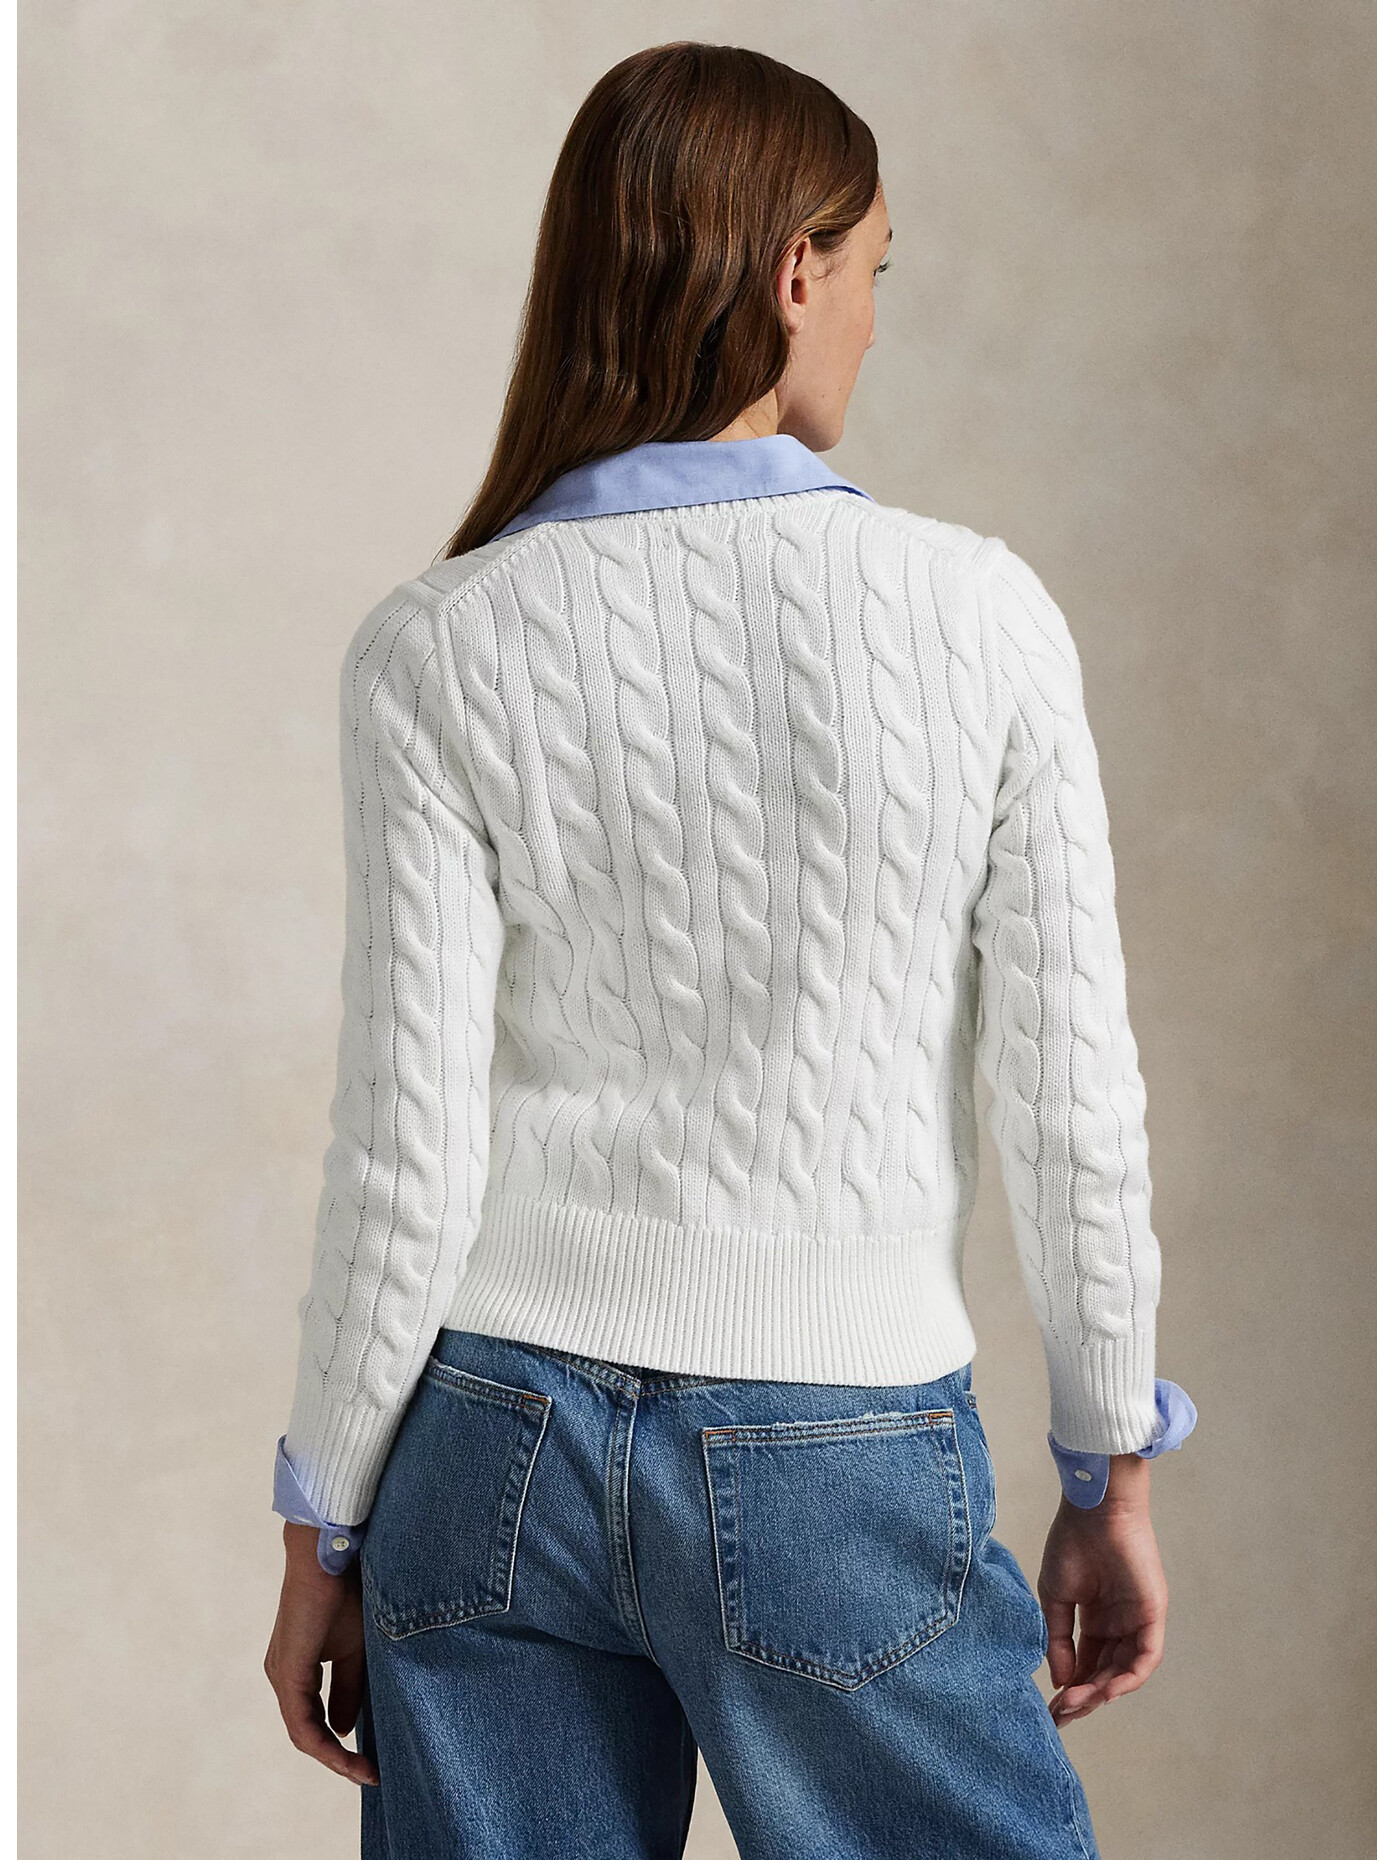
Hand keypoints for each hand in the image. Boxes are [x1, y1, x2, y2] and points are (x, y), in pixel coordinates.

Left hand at [264, 1522, 378, 1785]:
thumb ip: (348, 1688)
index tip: (371, 1764)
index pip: (315, 1719)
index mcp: (299, 1669)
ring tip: (363, 1771)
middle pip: (308, 1731)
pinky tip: (346, 1755)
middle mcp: (284, 1676)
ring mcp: (283, 1676)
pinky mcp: (288, 1672)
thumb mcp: (355, 1649)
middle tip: (370, 1774)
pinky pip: (301, 1723)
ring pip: (303, 1732)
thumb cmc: (347, 1593)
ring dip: (332, 1756)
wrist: (331, 1556)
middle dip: (338, 1758)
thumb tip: (343, 1729)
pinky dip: (323, 1744)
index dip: (340, 1745)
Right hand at [1038, 1454, 1166, 1726]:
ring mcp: (1137, 1621)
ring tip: (1076, 1704)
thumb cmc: (1072, 1543)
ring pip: (1124, 1671)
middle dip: (1084, 1697)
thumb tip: (1061, 1681)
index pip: (1087, 1664)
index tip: (1051, 1708)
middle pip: (1105, 1673)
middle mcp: (1119, 1625)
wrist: (1093, 1512)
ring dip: (1101, 1692)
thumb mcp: (1054, 1597)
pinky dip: (1126, 1677)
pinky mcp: (1153, 1616)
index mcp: (1095, 1618)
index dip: (1071, 1688)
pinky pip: (1145, 1658)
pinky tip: (1104, 1689)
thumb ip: (1058, 1639)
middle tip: (1062, 1714)